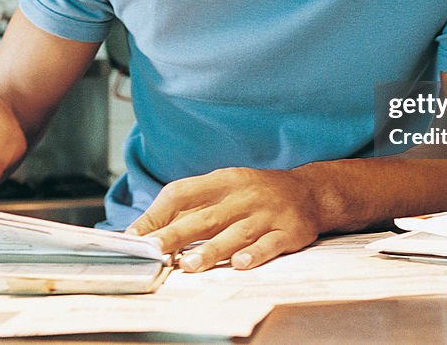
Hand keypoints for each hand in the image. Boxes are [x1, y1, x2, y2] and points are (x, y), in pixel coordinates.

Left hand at [127, 167, 321, 272]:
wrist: (310, 191)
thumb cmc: (257, 193)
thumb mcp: (226, 186)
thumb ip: (193, 206)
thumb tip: (151, 229)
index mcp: (223, 181)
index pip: (182, 193)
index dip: (157, 214)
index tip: (136, 235)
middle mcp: (243, 196)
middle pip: (205, 217)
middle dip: (175, 235)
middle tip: (153, 251)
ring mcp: (266, 214)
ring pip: (235, 233)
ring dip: (212, 250)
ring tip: (189, 265)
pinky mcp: (288, 231)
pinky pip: (270, 244)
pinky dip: (255, 254)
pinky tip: (240, 264)